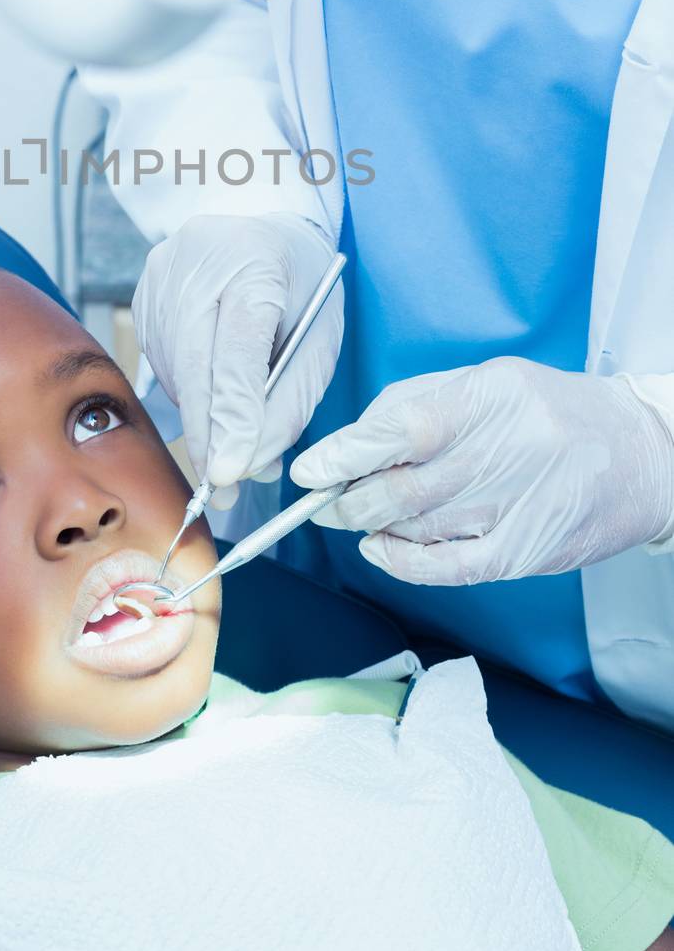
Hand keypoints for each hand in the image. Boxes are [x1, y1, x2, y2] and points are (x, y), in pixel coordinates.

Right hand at [134, 212, 343, 508]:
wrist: (260, 225)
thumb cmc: (300, 288)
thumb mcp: (318, 341)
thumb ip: (288, 403)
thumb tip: (248, 464)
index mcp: (256, 263)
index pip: (239, 350)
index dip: (233, 415)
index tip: (230, 471)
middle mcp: (197, 262)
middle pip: (195, 367)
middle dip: (209, 436)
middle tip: (223, 489)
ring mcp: (161, 275)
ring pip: (174, 372)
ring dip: (200, 414)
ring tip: (233, 426)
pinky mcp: (141, 292)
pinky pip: (160, 361)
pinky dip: (186, 389)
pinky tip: (211, 381)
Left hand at [288, 357, 673, 582]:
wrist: (642, 456)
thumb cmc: (552, 413)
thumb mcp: (488, 382)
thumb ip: (418, 401)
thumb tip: (353, 439)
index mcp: (491, 397)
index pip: (403, 429)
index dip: (346, 452)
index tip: (310, 469)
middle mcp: (505, 452)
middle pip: (401, 487)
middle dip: (346, 497)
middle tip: (321, 497)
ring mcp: (516, 507)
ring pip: (416, 526)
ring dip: (369, 525)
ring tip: (350, 514)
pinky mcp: (524, 553)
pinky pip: (447, 568)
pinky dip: (402, 562)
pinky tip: (380, 549)